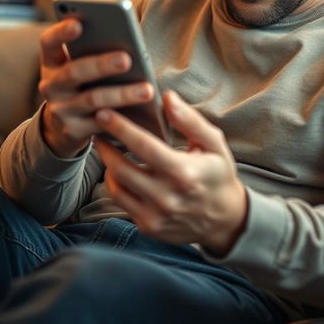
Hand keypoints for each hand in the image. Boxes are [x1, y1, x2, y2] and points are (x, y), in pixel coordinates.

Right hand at [37, 19, 155, 158]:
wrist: (63, 126)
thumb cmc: (82, 83)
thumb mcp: (79, 65)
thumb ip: (93, 50)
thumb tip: (128, 37)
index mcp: (52, 61)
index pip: (49, 42)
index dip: (61, 32)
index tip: (78, 24)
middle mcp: (51, 84)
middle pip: (74, 71)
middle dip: (102, 65)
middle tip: (126, 59)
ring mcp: (61, 109)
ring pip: (93, 99)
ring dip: (122, 94)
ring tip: (147, 90)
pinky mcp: (73, 130)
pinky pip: (101, 124)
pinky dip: (122, 118)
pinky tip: (141, 113)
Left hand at [93, 90, 247, 255]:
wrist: (226, 219)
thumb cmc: (219, 173)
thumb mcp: (214, 143)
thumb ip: (189, 120)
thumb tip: (167, 97)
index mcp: (184, 172)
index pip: (143, 146)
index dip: (120, 128)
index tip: (104, 112)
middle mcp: (167, 197)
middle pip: (121, 168)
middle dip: (104, 145)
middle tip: (97, 128)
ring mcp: (155, 215)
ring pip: (116, 186)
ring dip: (107, 164)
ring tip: (105, 146)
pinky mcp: (148, 226)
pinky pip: (121, 202)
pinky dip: (116, 182)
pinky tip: (118, 168)